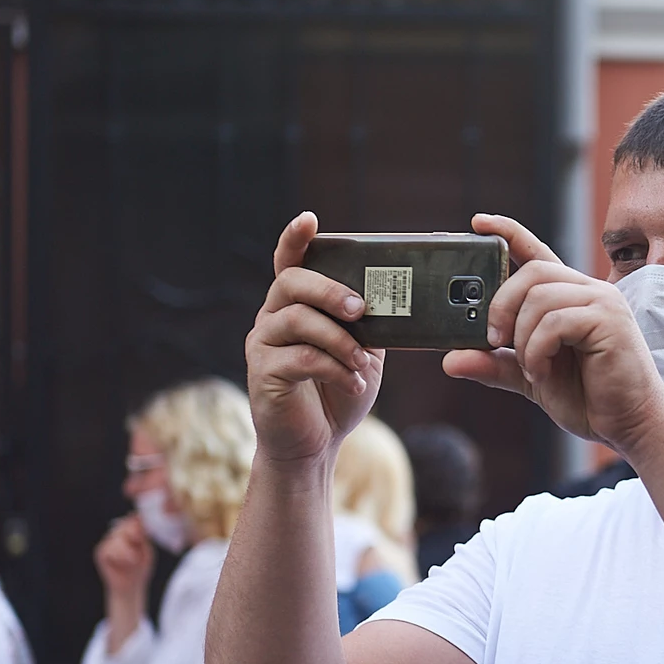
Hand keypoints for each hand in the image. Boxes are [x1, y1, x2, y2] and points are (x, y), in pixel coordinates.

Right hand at [95, 515, 152, 651]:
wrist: (132, 587)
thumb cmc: (141, 567)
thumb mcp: (146, 549)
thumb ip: (142, 534)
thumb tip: (138, 517)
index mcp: (129, 531)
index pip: (131, 519)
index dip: (137, 524)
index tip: (144, 533)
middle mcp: (116, 534)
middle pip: (123, 526)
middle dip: (133, 535)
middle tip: (138, 546)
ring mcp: (107, 542)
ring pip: (116, 537)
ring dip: (127, 550)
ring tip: (133, 560)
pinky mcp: (100, 553)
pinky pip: (109, 548)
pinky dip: (119, 556)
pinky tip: (124, 563)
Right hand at [247, 211, 382, 463]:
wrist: (316, 444)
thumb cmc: (337, 393)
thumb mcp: (363, 352)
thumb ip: (370, 324)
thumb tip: (401, 299)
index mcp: (295, 305)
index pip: (289, 262)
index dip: (295, 238)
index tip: (309, 219)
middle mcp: (272, 318)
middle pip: (291, 283)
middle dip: (329, 290)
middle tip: (360, 309)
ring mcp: (263, 345)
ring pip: (297, 320)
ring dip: (339, 338)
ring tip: (362, 361)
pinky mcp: (263, 374)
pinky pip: (300, 358)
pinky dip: (334, 368)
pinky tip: (354, 381)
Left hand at [442, 214, 663, 452]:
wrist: (631, 424)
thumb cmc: (589, 398)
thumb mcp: (530, 377)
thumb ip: (495, 364)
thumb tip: (450, 360)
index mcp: (569, 297)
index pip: (536, 253)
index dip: (508, 233)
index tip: (478, 223)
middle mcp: (588, 292)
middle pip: (532, 272)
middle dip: (501, 304)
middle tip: (493, 339)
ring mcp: (602, 303)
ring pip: (540, 297)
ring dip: (522, 337)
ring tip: (531, 367)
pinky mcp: (610, 321)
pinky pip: (556, 322)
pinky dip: (538, 350)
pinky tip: (543, 372)